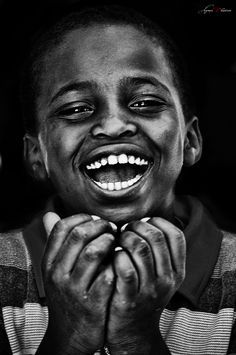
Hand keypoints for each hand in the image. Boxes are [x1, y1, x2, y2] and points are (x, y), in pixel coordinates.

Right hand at [39, 212, 115, 354]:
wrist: (70, 336)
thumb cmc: (66, 296)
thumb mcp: (54, 270)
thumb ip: (55, 242)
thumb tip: (50, 213)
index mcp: (49, 263)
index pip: (62, 227)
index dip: (82, 217)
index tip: (95, 220)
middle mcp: (58, 274)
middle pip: (79, 235)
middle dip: (100, 225)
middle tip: (111, 228)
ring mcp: (75, 290)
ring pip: (94, 252)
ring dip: (110, 242)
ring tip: (116, 242)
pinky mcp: (93, 305)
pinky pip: (108, 275)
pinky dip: (117, 264)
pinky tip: (120, 262)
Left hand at [106, 217, 185, 353]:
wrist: (134, 331)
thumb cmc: (144, 294)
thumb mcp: (161, 276)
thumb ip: (160, 253)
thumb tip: (145, 221)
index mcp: (177, 271)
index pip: (176, 235)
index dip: (158, 222)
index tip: (144, 222)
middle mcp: (167, 279)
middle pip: (156, 237)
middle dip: (137, 226)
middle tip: (126, 229)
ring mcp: (149, 289)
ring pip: (140, 248)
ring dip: (125, 238)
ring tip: (118, 240)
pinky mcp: (129, 298)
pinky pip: (125, 268)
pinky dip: (117, 255)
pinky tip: (114, 255)